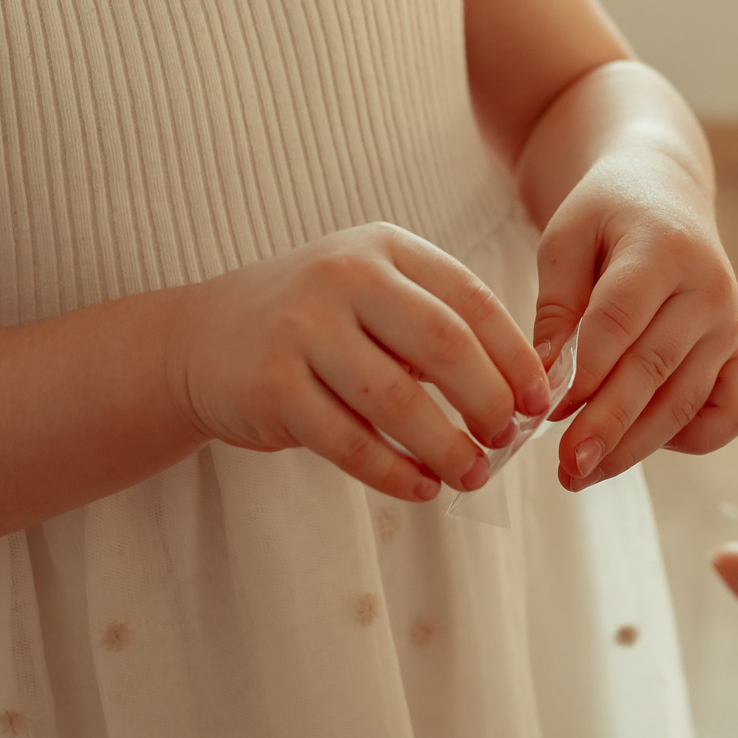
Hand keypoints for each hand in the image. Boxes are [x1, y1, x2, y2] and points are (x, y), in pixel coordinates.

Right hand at [170, 223, 548, 502]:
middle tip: (508, 440)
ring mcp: (302, 328)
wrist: (198, 342)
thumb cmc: (312, 328)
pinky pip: (348, 440)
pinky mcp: (271, 385)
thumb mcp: (373, 300)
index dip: (515, 355)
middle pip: (443, 345)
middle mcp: (343, 275)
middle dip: (488, 401)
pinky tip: (422, 488)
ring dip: (446, 446)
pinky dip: (393, 472)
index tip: (539, 401)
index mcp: (383, 249)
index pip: (470, 299)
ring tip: (473, 474)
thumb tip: (522, 399)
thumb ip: (437, 331)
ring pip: (396, 400)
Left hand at [533, 150, 737, 488]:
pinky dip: (691, 439)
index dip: (584, 370)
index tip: (546, 409)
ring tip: (582, 473)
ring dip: (634, 446)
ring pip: (686, 402)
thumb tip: (546, 382)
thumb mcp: (566, 239)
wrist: (664, 195)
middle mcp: (707, 291)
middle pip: (655, 369)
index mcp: (662, 249)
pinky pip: (728, 413)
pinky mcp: (737, 355)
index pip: (620, 319)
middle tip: (566, 465)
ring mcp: (728, 327)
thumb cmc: (607, 216)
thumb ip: (556, 307)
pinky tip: (641, 442)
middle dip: (608, 425)